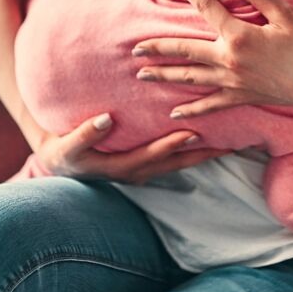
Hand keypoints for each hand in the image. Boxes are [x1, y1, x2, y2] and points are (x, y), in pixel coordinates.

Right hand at [32, 112, 230, 185]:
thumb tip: (105, 119)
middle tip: (231, 141)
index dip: (172, 145)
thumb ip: (84, 134)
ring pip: (179, 161)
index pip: (153, 156)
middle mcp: (138, 172)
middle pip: (176, 163)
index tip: (192, 132)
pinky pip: (174, 157)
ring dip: (203, 151)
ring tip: (231, 140)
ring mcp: (143, 169)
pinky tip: (207, 135)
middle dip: (203, 152)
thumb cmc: (63, 151)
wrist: (60, 161)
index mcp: (121, 168)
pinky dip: (191, 148)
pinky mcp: (145, 162)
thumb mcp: (66, 145)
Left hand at [131, 0, 292, 117]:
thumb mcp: (287, 15)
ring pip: (191, 78)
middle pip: (185, 51)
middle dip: (158, 47)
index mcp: (239, 36)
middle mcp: (230, 61)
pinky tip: (175, 112)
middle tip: (134, 47)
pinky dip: (191, 109)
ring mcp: (234, 83)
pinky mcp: (242, 98)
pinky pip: (211, 105)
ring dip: (164, 75)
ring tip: (142, 74)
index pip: (206, 8)